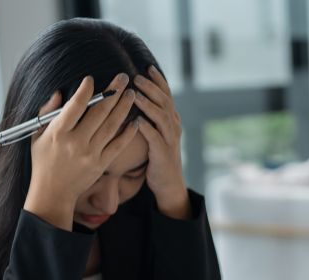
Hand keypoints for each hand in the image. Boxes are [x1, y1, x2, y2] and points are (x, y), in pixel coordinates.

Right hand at [24, 73, 138, 229]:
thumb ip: (47, 113)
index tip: (92, 79)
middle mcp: (76, 143)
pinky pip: (118, 146)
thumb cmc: (43, 161)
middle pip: (98, 113)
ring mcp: (90, 154)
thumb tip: (59, 93)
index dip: (85, 91)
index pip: (74, 106)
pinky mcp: (101, 165)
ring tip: (132, 93)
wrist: (52, 193)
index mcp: (58, 133)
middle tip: (123, 77)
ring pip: (111, 126)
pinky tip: (136, 121)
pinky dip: (128, 133)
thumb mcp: (37, 136)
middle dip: (112, 92)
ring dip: (123, 108)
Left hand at [134, 66, 190, 219]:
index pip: (167, 95)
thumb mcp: (157, 133)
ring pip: (161, 116)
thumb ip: (151, 118)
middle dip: (150, 87)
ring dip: (148, 104)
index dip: (158, 80)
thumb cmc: (157, 157)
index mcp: (171, 120)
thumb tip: (136, 99)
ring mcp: (169, 139)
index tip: (147, 67)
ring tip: (134, 94)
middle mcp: (173, 126)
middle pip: (164, 101)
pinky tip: (136, 120)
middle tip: (136, 77)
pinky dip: (146, 127)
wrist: (168, 183)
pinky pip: (155, 137)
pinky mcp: (163, 153)